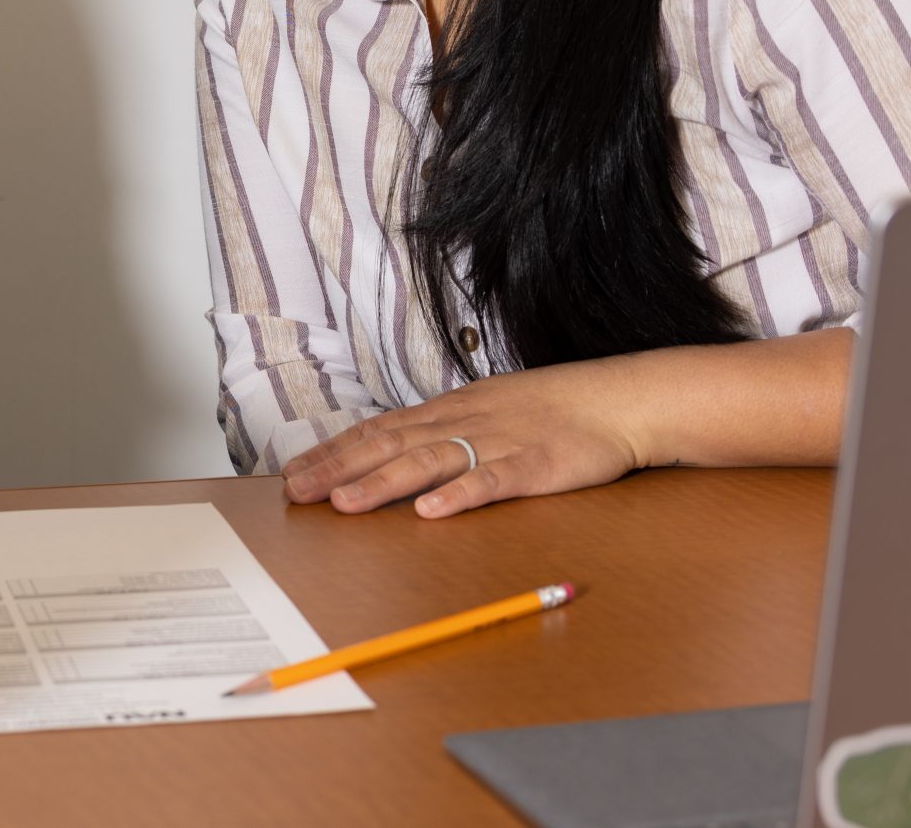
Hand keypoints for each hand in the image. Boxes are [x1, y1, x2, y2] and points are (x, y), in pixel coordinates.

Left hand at [282, 357, 651, 518]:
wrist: (617, 399)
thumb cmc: (552, 408)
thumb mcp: (486, 410)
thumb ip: (443, 430)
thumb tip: (396, 449)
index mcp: (450, 411)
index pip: (378, 429)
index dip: (334, 451)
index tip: (294, 471)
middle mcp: (464, 422)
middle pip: (390, 445)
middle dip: (338, 468)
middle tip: (295, 491)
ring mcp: (498, 442)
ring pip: (429, 462)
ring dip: (383, 483)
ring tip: (344, 503)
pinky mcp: (535, 465)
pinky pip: (492, 481)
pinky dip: (459, 495)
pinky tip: (431, 511)